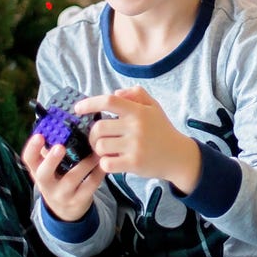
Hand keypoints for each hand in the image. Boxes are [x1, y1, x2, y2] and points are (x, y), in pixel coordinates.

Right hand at [22, 133, 104, 221]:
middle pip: (44, 173)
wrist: (66, 211)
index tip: (39, 135)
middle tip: (60, 147)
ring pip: (72, 178)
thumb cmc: (59, 179)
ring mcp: (62, 194)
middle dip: (52, 160)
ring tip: (96, 149)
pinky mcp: (79, 200)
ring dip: (86, 162)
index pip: (28, 160)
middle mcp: (46, 184)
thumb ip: (51, 149)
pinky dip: (98, 172)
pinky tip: (104, 161)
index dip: (32, 148)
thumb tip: (59, 121)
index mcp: (37, 171)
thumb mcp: (50, 168)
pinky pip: (90, 185)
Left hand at [75, 86, 201, 192]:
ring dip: (99, 149)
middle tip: (98, 138)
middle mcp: (136, 127)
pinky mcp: (134, 163)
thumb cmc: (162, 130)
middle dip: (93, 134)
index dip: (89, 103)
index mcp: (139, 111)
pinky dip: (105, 163)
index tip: (77, 108)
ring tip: (107, 150)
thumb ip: (136, 95)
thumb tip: (115, 93)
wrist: (178, 156)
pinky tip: (112, 161)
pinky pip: (106, 163)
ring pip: (100, 146)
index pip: (109, 101)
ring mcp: (135, 146)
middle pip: (99, 127)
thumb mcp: (154, 107)